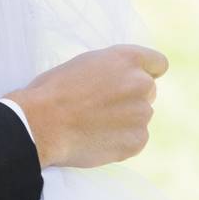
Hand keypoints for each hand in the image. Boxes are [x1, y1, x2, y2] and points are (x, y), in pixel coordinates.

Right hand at [6, 44, 167, 168]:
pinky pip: (135, 138)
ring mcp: (142, 114)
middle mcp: (140, 84)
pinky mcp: (137, 140)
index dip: (146, 72)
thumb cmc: (53, 90)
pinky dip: (120, 140)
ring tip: (92, 123)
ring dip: (124, 120)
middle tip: (100, 106)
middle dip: (130, 97)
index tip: (132, 81)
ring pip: (140, 116)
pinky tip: (95, 137)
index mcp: (127, 59)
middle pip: (148, 91)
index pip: (159, 63)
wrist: (40, 123)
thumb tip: (123, 82)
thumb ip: (112, 70)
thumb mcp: (84, 64)